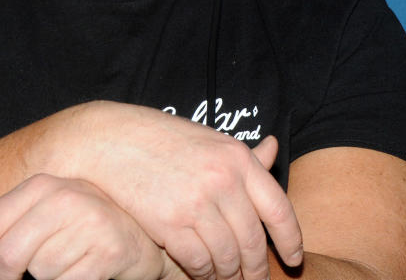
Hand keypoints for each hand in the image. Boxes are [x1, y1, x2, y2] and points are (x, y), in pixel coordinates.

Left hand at [0, 174, 174, 279]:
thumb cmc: (79, 231)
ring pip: (38, 273)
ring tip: (67, 263)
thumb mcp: (39, 222)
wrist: (139, 238)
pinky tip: (84, 271)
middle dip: (4, 279)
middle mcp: (64, 196)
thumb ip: (2, 235)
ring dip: (45, 279)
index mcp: (42, 185)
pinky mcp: (108, 250)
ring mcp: (89, 221)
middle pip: (9, 255)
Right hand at [42, 103, 302, 279]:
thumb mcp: (209, 141)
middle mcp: (224, 180)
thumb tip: (274, 148)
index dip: (291, 241)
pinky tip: (201, 273)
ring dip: (229, 276)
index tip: (293, 260)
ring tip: (226, 279)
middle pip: (254, 242)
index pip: (280, 210)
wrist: (112, 140)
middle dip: (257, 269)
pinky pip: (198, 263)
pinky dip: (203, 274)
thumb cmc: (162, 139)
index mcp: (238, 158)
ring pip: (227, 258)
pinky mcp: (171, 224)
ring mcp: (198, 203)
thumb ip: (244, 155)